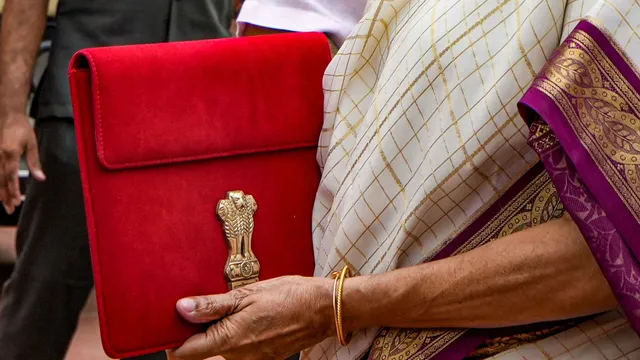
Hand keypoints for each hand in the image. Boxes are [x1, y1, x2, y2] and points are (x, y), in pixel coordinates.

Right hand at [0, 111, 43, 213]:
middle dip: (5, 196)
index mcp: (10, 153)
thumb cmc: (21, 128)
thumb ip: (35, 162)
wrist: (7, 114)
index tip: (17, 201)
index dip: (13, 190)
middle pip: (0, 180)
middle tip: (11, 209)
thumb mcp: (32, 144)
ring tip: (5, 204)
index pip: (11, 176)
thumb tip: (41, 178)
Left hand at [167, 276, 334, 359]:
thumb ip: (212, 305)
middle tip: (210, 302)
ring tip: (236, 305)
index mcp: (230, 340)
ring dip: (223, 329)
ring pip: (224, 348)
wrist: (325, 308)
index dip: (174, 339)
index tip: (172, 324)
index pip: (186, 353)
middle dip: (202, 328)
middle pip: (205, 349)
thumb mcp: (247, 293)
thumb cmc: (290, 296)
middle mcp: (240, 357)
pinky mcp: (266, 358)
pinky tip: (253, 315)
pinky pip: (242, 349)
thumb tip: (182, 309)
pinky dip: (240, 333)